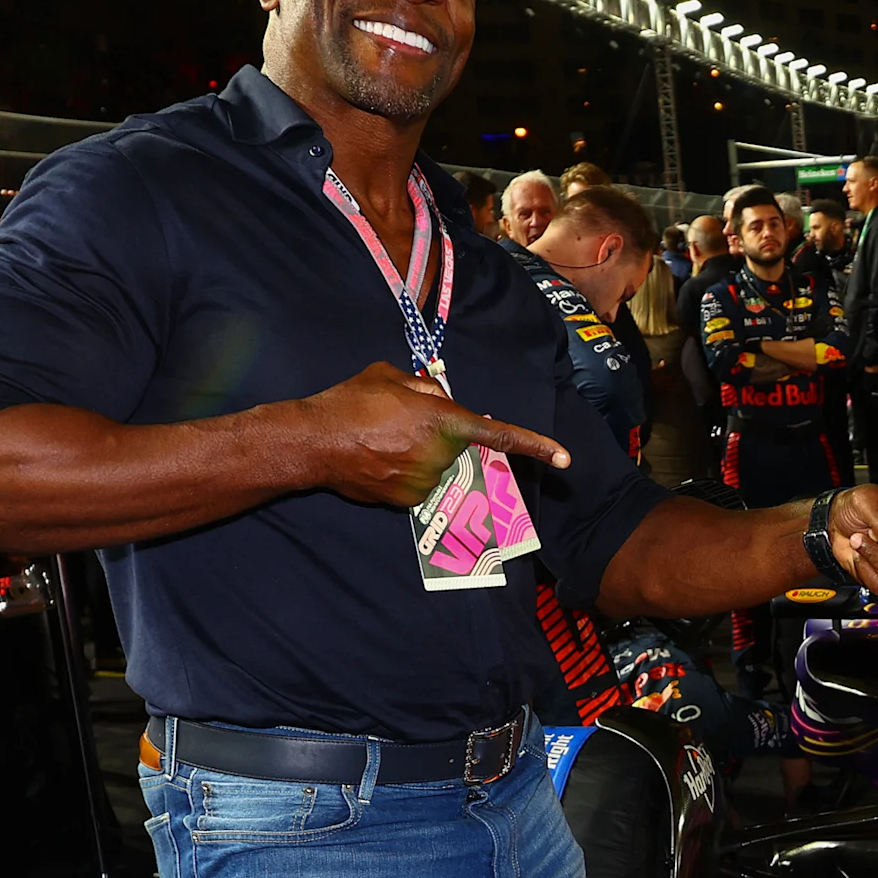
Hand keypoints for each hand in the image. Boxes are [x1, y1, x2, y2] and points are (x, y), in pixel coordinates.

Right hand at [309, 361, 572, 509]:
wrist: (313, 442)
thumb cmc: (350, 402)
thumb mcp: (391, 376)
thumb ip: (426, 387)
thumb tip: (440, 398)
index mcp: (442, 420)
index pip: (497, 433)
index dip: (534, 446)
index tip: (564, 459)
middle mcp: (440, 455)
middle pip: (457, 446)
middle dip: (438, 434)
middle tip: (399, 422)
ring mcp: (425, 482)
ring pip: (438, 467)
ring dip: (419, 454)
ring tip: (381, 440)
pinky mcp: (407, 501)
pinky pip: (419, 485)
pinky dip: (404, 474)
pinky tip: (376, 459)